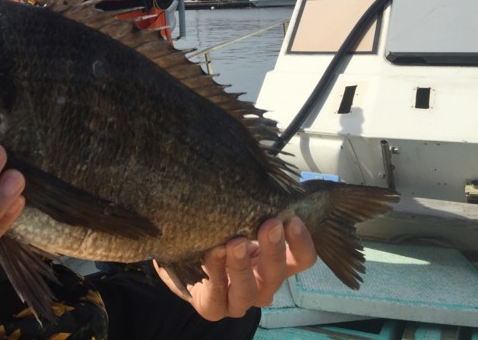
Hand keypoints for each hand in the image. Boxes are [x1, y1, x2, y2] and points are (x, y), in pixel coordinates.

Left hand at [155, 216, 316, 320]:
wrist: (177, 252)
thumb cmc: (213, 229)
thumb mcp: (235, 215)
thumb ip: (251, 203)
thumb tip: (263, 171)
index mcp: (274, 263)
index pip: (302, 259)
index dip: (301, 240)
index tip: (291, 216)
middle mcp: (261, 285)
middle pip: (278, 273)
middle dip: (274, 248)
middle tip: (269, 223)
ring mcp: (238, 301)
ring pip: (250, 291)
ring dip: (243, 265)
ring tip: (235, 242)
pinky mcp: (212, 308)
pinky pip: (217, 295)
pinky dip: (216, 272)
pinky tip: (212, 252)